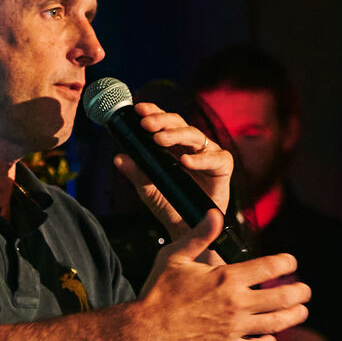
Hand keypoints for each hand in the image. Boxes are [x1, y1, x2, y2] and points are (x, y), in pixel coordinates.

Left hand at [110, 102, 233, 239]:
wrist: (188, 231)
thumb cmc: (170, 206)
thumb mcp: (148, 190)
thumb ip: (136, 173)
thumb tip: (118, 158)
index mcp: (174, 146)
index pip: (164, 122)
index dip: (153, 112)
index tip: (138, 109)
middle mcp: (191, 146)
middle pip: (179, 123)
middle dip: (161, 121)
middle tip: (145, 124)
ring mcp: (208, 154)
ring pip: (194, 135)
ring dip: (176, 135)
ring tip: (158, 139)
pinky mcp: (222, 167)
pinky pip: (215, 158)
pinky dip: (200, 159)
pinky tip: (185, 161)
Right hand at [128, 211, 310, 340]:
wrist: (145, 331)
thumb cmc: (158, 292)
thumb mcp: (175, 256)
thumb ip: (199, 236)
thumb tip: (215, 214)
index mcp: (227, 278)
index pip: (270, 267)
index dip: (287, 262)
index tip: (291, 262)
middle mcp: (236, 303)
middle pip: (283, 297)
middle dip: (300, 292)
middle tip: (306, 290)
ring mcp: (234, 327)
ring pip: (277, 323)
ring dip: (294, 316)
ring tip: (301, 311)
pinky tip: (272, 337)